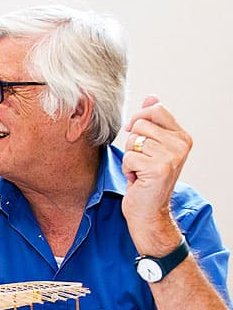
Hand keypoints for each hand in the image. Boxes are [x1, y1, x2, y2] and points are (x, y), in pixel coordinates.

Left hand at [122, 95, 191, 253]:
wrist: (148, 212)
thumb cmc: (146, 180)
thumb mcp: (152, 148)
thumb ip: (153, 123)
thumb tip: (151, 97)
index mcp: (182, 137)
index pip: (156, 109)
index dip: (139, 119)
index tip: (137, 135)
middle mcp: (181, 145)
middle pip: (140, 124)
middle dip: (132, 143)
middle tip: (140, 160)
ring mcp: (172, 156)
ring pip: (133, 141)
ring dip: (129, 157)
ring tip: (140, 171)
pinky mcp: (159, 168)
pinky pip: (129, 157)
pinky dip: (127, 169)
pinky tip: (138, 179)